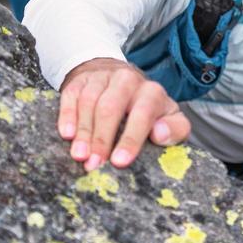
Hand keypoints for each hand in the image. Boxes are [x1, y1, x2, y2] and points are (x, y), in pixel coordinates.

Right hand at [57, 58, 190, 170]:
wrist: (118, 78)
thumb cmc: (146, 108)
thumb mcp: (169, 117)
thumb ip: (175, 128)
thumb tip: (160, 134)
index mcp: (152, 92)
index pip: (142, 113)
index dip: (131, 139)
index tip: (119, 162)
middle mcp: (127, 80)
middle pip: (111, 108)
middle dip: (102, 139)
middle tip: (94, 165)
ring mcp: (101, 78)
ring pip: (89, 102)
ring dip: (84, 132)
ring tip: (80, 156)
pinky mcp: (80, 80)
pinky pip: (71, 96)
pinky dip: (67, 116)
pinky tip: (67, 135)